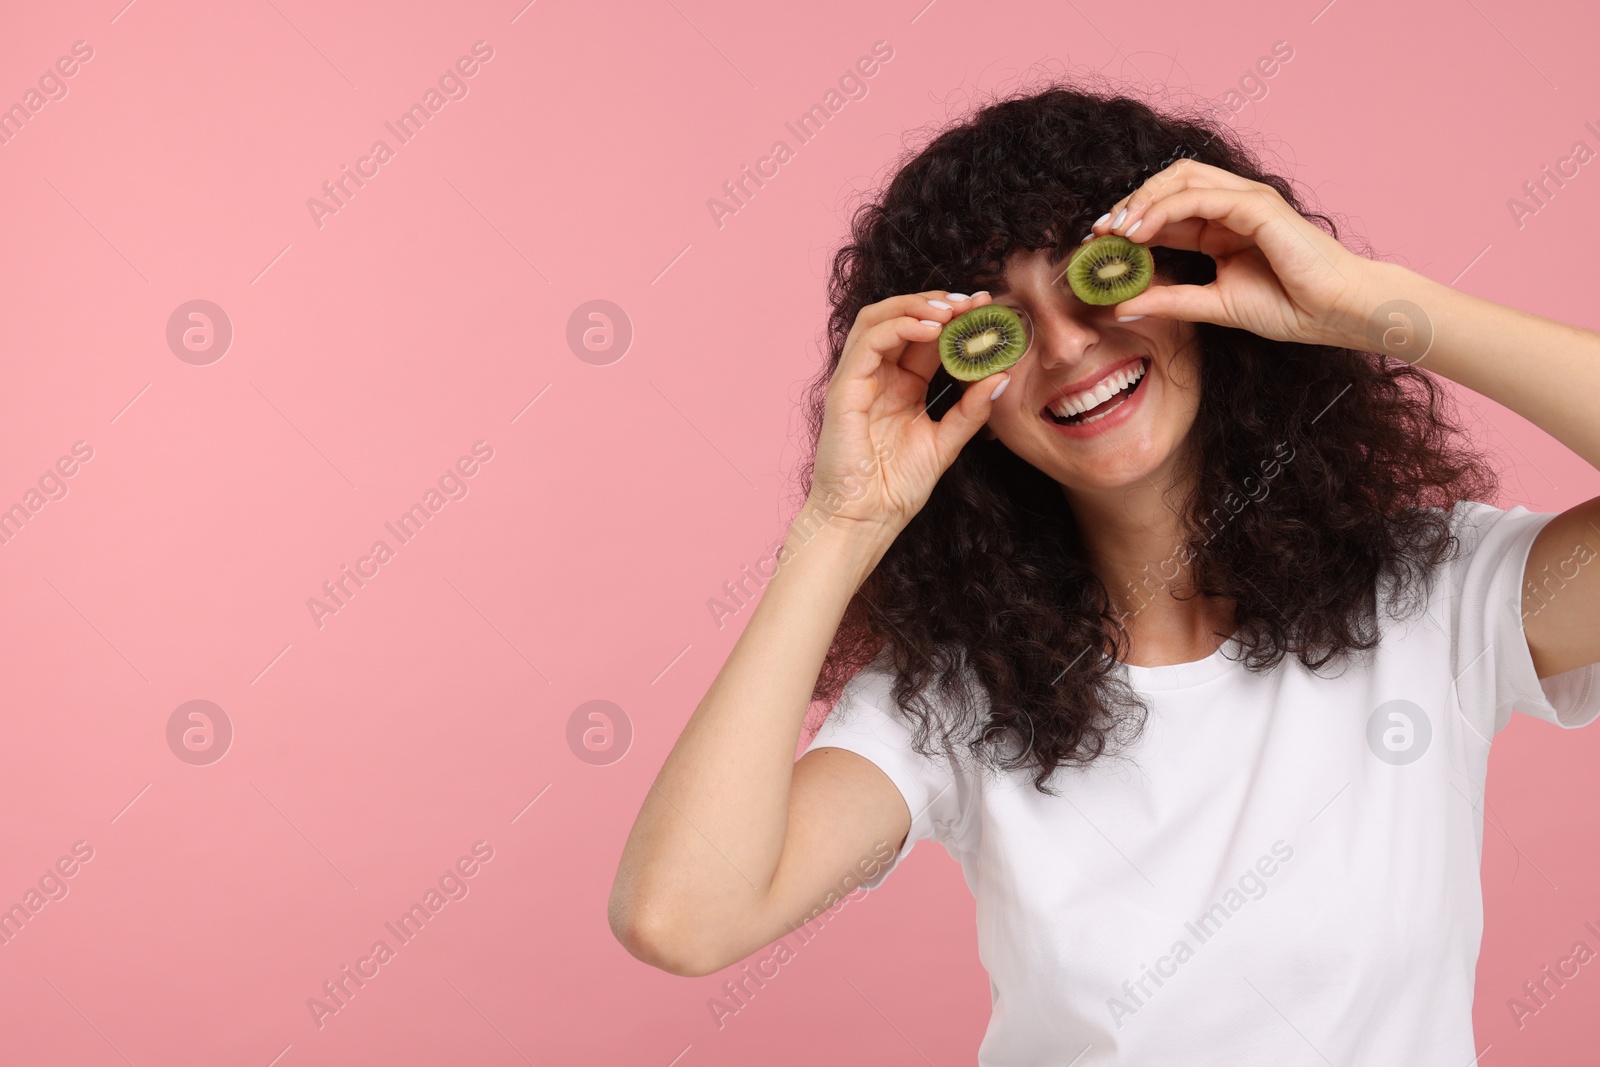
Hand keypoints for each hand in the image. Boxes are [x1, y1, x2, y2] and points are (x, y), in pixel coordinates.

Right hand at [808, 290, 1009, 534]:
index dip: (954, 319)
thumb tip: (1001, 376)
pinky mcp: (844, 388)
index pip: (926, 337)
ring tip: (952, 310)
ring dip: (916, 305)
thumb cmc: (895, 488)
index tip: (986, 309)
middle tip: (973, 302)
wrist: (865, 519)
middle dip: (937, 303)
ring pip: (878, 319)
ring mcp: (857, 379)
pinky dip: (899, 326)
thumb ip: (969, 411)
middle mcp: (877, 376)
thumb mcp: (945, 443)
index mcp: (900, 386)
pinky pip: (868, 342)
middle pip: (900, 318)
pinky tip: (931, 329)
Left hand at [1087, 158, 1384, 348]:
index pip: (1167, 210)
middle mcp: (1233, 207)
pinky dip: (1164, 209)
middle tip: (1100, 232)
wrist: (1338, 312)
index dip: (1131, 220)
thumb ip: (1172, 301)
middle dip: (1131, 202)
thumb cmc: (1291, 308)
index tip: (1098, 244)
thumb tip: (1122, 306)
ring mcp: (1247, 201)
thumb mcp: (1215, 306)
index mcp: (1223, 227)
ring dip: (1142, 201)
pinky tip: (1139, 231)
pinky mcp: (1257, 206)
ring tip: (1114, 230)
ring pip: (1182, 180)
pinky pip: (1201, 197)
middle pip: (1170, 183)